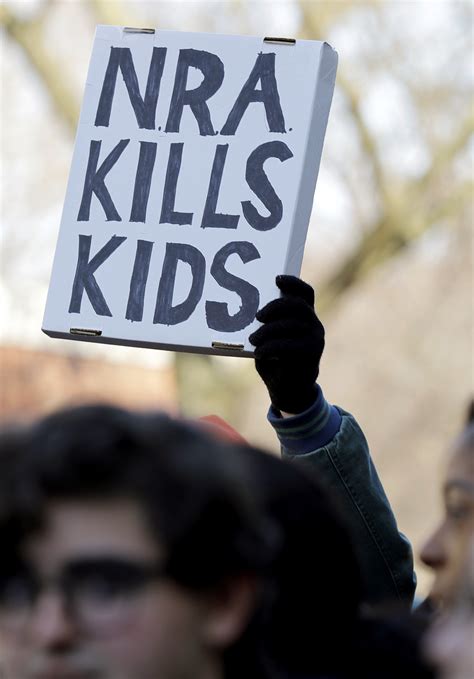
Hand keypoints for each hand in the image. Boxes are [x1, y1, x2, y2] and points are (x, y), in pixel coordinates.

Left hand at [249, 275, 324, 413]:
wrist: (288, 389)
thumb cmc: (275, 359)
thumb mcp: (269, 337)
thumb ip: (267, 323)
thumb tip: (248, 312)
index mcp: (305, 316)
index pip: (305, 293)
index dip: (293, 283)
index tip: (276, 279)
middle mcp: (314, 324)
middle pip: (297, 306)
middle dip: (275, 307)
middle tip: (257, 316)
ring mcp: (315, 339)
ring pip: (292, 325)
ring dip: (268, 331)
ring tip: (253, 340)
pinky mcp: (311, 355)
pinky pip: (290, 345)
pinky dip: (272, 347)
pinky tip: (261, 352)